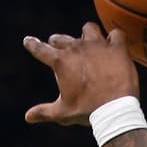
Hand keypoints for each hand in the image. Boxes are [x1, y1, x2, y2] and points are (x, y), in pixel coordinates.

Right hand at [23, 22, 139, 125]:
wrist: (114, 110)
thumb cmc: (87, 111)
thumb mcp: (63, 113)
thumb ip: (44, 112)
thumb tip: (28, 117)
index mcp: (61, 62)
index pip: (40, 49)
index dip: (32, 45)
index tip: (28, 41)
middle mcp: (77, 48)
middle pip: (62, 38)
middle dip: (59, 42)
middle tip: (61, 48)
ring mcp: (98, 46)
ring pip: (89, 28)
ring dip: (88, 35)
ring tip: (90, 43)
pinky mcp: (118, 48)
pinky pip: (117, 34)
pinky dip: (116, 39)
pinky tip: (115, 45)